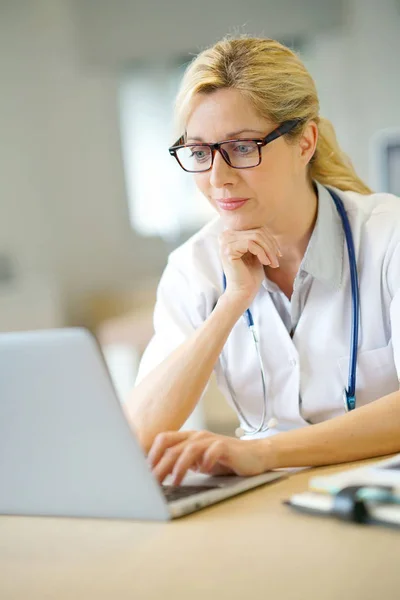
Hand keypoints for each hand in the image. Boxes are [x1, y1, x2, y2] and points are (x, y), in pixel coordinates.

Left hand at [147, 430, 270, 485]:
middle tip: (152, 483)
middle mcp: (197, 436)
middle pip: (172, 448)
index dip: (151, 455)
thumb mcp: (198, 461)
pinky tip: (204, 471)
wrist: (254, 455)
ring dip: (179, 467)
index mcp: (188, 438)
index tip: (143, 473)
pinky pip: (213, 450)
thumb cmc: (224, 460)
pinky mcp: (226, 447)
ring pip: (189, 449)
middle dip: (160, 466)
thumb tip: (159, 475)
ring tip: (175, 482)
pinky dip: (206, 460)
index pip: (163, 439)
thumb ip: (182, 463)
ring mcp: (211, 440)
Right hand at [219, 226, 281, 304]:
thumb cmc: (250, 274)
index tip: (277, 253)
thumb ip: (258, 238)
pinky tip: (265, 263)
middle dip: (271, 245)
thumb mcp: (256, 252)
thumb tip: (267, 227)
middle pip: (257, 231)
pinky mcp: (228, 249)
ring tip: (273, 263)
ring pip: (256, 237)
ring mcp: (225, 242)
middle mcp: (225, 235)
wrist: (243, 292)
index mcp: (231, 234)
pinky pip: (251, 244)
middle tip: (277, 259)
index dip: (270, 239)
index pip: (256, 228)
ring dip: (268, 250)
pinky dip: (262, 254)